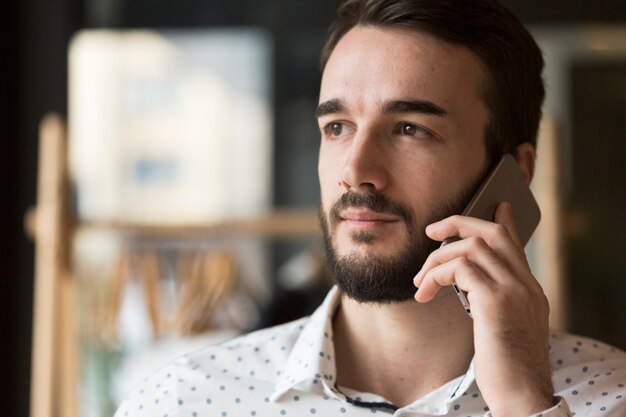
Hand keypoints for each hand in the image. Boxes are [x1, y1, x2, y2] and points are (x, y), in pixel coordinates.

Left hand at [413, 202, 554, 416]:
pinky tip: (427, 292)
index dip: (502, 220)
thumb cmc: (507, 368)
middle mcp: (525, 285)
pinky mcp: (496, 302)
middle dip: (458, 223)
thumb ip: (493, 301)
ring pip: (470, 247)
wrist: (522, 395)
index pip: (514, 244)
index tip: (494, 205)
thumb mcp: (504, 327)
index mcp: (529, 290)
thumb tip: (470, 286)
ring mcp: (513, 291)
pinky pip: (460, 268)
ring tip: (420, 282)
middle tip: (431, 231)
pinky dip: (437, 274)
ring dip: (436, 259)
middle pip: (492, 234)